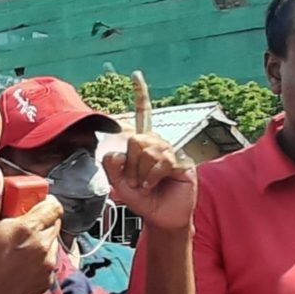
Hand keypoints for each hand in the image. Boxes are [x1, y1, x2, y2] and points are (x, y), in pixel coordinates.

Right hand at [0, 166, 62, 293]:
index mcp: (30, 228)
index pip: (54, 206)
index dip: (45, 203)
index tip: (32, 206)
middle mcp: (44, 245)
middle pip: (55, 222)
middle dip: (42, 220)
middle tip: (23, 225)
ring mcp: (48, 264)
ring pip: (53, 242)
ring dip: (42, 240)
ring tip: (20, 247)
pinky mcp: (48, 279)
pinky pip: (50, 261)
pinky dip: (41, 259)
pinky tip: (22, 264)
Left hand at [104, 71, 196, 231]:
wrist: (161, 218)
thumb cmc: (143, 200)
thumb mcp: (119, 185)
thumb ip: (112, 168)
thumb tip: (115, 152)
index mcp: (142, 143)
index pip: (142, 115)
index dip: (141, 95)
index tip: (136, 75)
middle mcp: (158, 143)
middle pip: (136, 140)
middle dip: (130, 166)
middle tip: (135, 181)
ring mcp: (170, 151)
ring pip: (147, 151)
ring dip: (141, 174)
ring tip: (146, 185)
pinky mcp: (182, 162)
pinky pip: (161, 162)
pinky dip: (152, 177)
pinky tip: (154, 184)